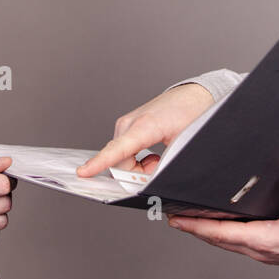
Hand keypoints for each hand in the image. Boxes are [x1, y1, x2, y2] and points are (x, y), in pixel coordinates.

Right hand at [77, 83, 214, 177]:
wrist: (195, 95)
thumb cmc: (192, 115)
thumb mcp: (183, 145)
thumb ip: (165, 166)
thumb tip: (153, 183)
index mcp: (145, 126)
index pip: (118, 149)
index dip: (100, 163)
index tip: (83, 172)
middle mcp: (129, 123)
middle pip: (118, 163)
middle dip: (134, 175)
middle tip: (157, 169)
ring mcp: (126, 125)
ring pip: (120, 159)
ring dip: (136, 168)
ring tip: (157, 160)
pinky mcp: (127, 127)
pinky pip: (123, 153)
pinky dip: (135, 161)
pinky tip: (151, 156)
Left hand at [167, 169, 278, 273]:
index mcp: (266, 240)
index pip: (222, 232)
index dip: (196, 225)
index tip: (175, 219)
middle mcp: (260, 249)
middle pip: (218, 238)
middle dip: (194, 227)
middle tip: (172, 216)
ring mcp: (265, 251)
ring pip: (227, 241)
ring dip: (207, 230)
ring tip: (188, 219)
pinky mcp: (270, 248)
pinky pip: (239, 241)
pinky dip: (223, 232)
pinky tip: (220, 223)